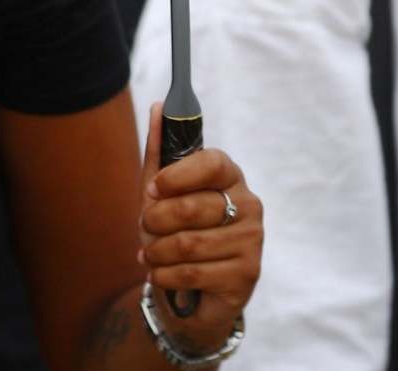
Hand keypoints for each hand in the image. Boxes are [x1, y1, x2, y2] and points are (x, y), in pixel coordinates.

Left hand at [137, 103, 262, 355]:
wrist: (189, 292)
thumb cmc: (174, 232)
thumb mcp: (160, 192)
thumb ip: (160, 150)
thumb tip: (158, 106)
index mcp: (230, 178)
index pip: (213, 162)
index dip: (178, 175)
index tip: (153, 188)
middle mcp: (249, 207)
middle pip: (193, 207)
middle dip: (156, 220)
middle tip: (145, 227)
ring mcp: (252, 243)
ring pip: (189, 243)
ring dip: (156, 252)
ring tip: (149, 255)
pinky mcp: (246, 276)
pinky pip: (193, 272)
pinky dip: (165, 275)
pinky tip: (160, 274)